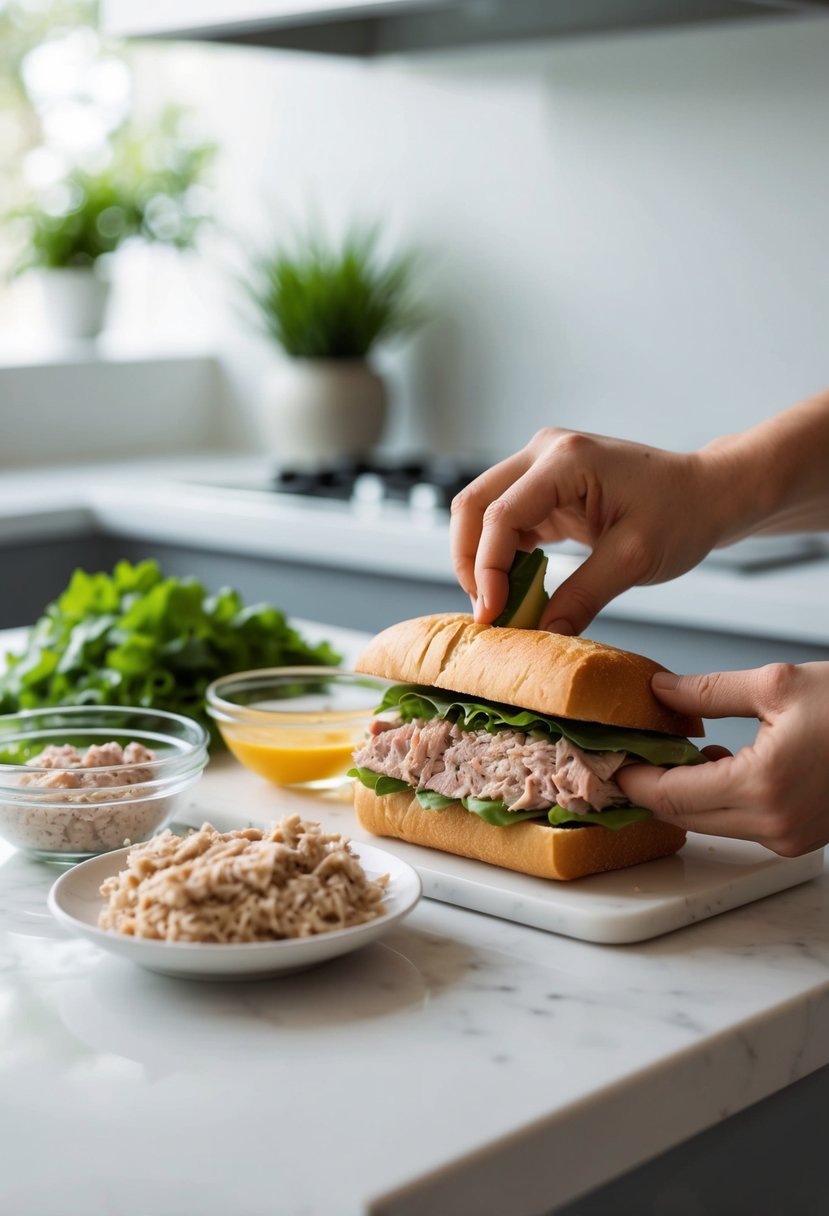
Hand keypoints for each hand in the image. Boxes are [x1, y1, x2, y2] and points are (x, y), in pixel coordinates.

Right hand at [450, 427, 730, 632]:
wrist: (706, 493)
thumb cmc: (682, 513)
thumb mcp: (634, 559)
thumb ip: (584, 595)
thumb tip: (543, 632)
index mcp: (566, 460)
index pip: (500, 515)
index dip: (487, 568)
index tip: (493, 614)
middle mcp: (543, 453)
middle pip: (473, 504)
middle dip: (470, 562)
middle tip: (486, 612)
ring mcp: (540, 467)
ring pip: (481, 513)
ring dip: (481, 560)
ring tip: (500, 606)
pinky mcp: (544, 488)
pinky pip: (505, 522)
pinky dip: (501, 557)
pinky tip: (515, 590)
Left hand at [618, 662, 828, 856]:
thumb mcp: (776, 685)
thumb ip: (708, 691)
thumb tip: (660, 689)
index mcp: (762, 786)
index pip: (671, 795)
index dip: (633, 779)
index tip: (608, 759)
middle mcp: (774, 824)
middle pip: (684, 816)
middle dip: (651, 786)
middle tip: (627, 754)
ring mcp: (789, 838)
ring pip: (710, 822)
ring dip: (684, 792)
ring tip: (668, 750)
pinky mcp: (800, 837)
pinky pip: (740, 823)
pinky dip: (717, 797)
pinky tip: (715, 760)